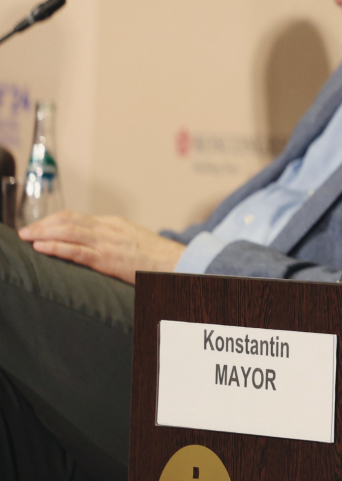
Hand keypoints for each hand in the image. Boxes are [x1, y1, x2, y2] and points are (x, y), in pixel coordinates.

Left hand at [18, 211, 185, 283]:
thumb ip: (114, 242)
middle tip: (25, 231)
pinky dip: (56, 247)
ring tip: (26, 237)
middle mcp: (108, 229)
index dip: (53, 221)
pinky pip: (77, 251)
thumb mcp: (134, 243)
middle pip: (68, 220)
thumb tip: (96, 249)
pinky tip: (41, 248)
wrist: (179, 263)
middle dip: (43, 224)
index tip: (39, 228)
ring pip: (68, 231)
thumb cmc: (158, 259)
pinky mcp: (108, 259)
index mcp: (114, 224)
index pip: (76, 217)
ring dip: (43, 233)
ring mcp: (108, 242)